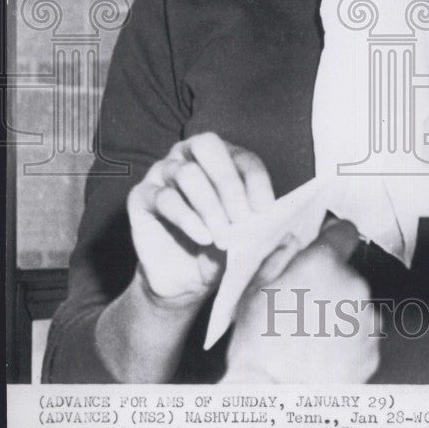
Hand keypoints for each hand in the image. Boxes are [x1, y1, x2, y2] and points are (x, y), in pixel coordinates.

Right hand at [127, 132, 273, 304]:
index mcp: (221, 158)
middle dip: (229, 182)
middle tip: (242, 217)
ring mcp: (161, 172)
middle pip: (208, 147)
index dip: (255, 180)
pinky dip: (188, 219)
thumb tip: (287, 228)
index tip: (266, 210)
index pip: (243, 157)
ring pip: (187, 174)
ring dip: (210, 207)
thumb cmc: (221, 249)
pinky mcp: (141, 197)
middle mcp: (188, 156)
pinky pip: (164, 198)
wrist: (185, 280)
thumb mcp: (246, 237)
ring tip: (224, 238)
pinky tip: (203, 238)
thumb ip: (263, 226)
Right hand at [226, 219, 380, 382]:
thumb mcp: (254, 291)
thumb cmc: (259, 347)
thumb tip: (293, 242)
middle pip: (346, 273)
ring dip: (338, 314)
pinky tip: (320, 356)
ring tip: (307, 338)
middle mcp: (352, 286)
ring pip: (354, 306)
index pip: (344, 230)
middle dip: (328, 284)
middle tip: (299, 308)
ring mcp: (366, 320)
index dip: (332, 236)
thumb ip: (279, 257)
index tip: (323, 245)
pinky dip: (346, 342)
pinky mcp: (372, 350)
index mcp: (322, 264)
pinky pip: (361, 336)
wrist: (276, 402)